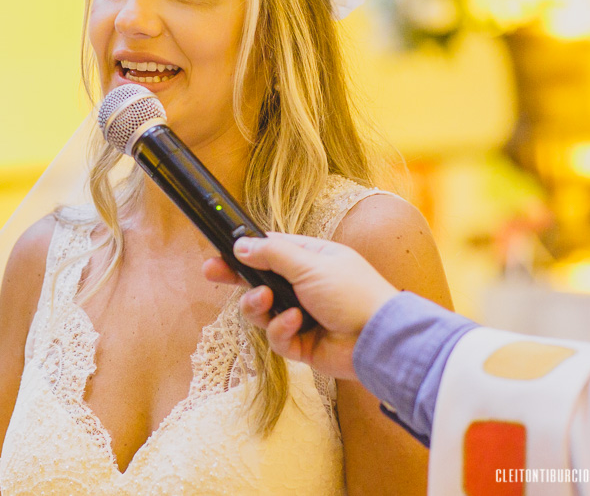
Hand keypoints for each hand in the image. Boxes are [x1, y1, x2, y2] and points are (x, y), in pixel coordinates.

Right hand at [201, 232, 398, 379]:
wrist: (378, 340)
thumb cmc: (353, 293)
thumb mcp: (310, 264)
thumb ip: (272, 255)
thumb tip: (241, 245)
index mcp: (311, 259)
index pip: (270, 250)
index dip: (244, 251)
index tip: (220, 252)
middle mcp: (305, 286)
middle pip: (259, 280)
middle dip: (237, 278)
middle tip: (211, 273)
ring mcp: (302, 315)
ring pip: (262, 311)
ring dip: (259, 306)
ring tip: (268, 303)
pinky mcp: (302, 344)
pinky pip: (276, 337)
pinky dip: (282, 330)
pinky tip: (297, 324)